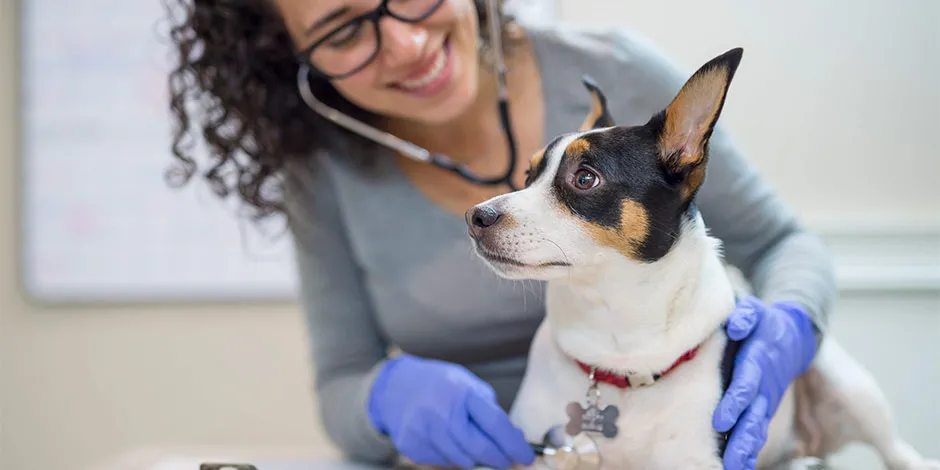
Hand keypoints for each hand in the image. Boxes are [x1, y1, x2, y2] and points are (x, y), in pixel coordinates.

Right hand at [367, 354, 535, 468]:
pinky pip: (442, 461)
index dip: (514, 444)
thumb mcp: (467, 384)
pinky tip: (448, 441)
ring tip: (477, 447)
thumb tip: (513, 439)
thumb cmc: (440, 385)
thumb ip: (489, 410)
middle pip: (479, 448)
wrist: (395, 387)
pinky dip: (453, 456)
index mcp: (460, 392)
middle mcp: (440, 411)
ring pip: (462, 459)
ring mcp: (423, 430)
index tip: (526, 456)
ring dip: (476, 458)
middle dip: (499, 459)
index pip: (495, 423)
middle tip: (507, 461)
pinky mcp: (411, 445)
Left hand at [713, 296, 818, 469]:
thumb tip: (735, 324)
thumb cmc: (764, 322)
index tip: (721, 419)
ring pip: (756, 427)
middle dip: (741, 436)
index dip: (735, 401)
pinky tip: (739, 466)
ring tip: (734, 469)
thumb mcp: (755, 311)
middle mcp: (763, 385)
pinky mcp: (764, 407)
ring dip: (745, 448)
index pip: (746, 382)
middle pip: (753, 414)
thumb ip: (744, 316)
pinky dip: (749, 449)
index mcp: (757, 361)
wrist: (792, 336)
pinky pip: (757, 430)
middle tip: (729, 459)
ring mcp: (765, 399)